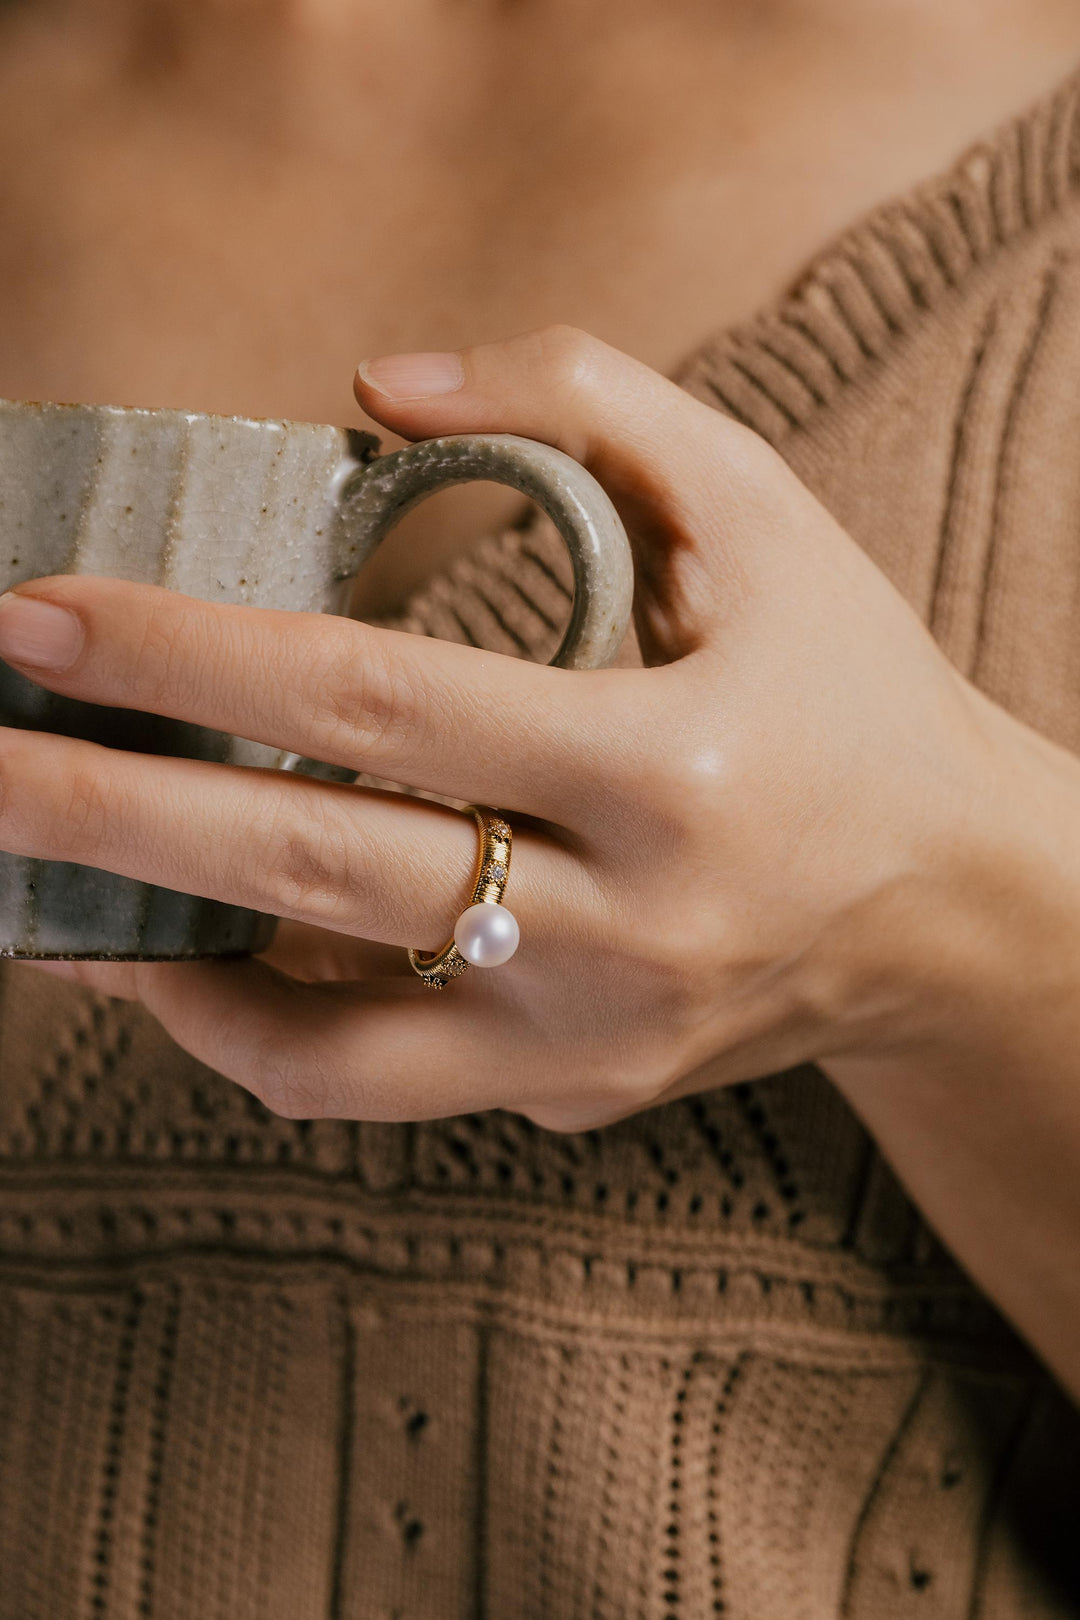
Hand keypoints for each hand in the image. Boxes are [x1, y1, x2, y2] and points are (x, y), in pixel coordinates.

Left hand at [0, 326, 1073, 1135]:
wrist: (945, 901)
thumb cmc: (848, 691)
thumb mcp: (761, 511)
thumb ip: (584, 401)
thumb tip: (375, 391)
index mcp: (671, 765)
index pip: (380, 703)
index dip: (192, 653)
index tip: (44, 614)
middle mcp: (629, 926)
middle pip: (317, 871)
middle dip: (111, 803)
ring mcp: (594, 1037)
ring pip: (324, 1037)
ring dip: (150, 954)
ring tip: (33, 880)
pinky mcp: (574, 1096)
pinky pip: (371, 1086)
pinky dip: (246, 1037)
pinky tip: (172, 963)